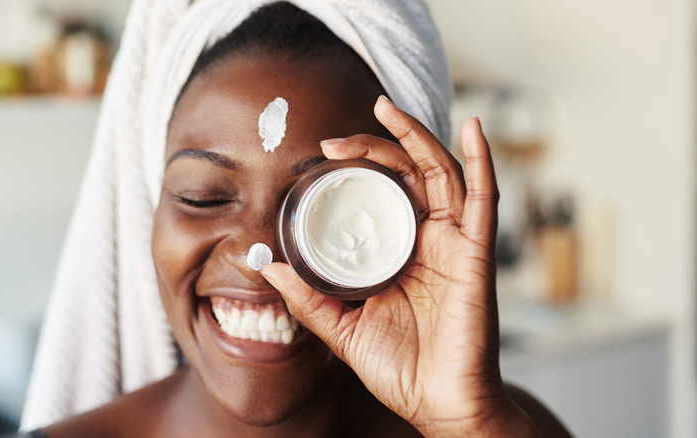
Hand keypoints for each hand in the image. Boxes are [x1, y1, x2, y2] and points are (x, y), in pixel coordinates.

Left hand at [261, 96, 538, 436]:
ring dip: (416, 136)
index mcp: (398, 253)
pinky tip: (473, 127)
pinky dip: (483, 159)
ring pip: (441, 173)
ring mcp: (455, 244)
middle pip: (407, 174)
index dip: (356, 170)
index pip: (380, 194)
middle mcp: (428, 241)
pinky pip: (484, 199)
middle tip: (335, 140)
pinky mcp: (477, 255)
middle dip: (375, 146)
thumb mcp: (342, 327)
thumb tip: (268, 267)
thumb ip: (309, 297)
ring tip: (387, 108)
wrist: (439, 405)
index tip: (320, 158)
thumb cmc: (400, 368)